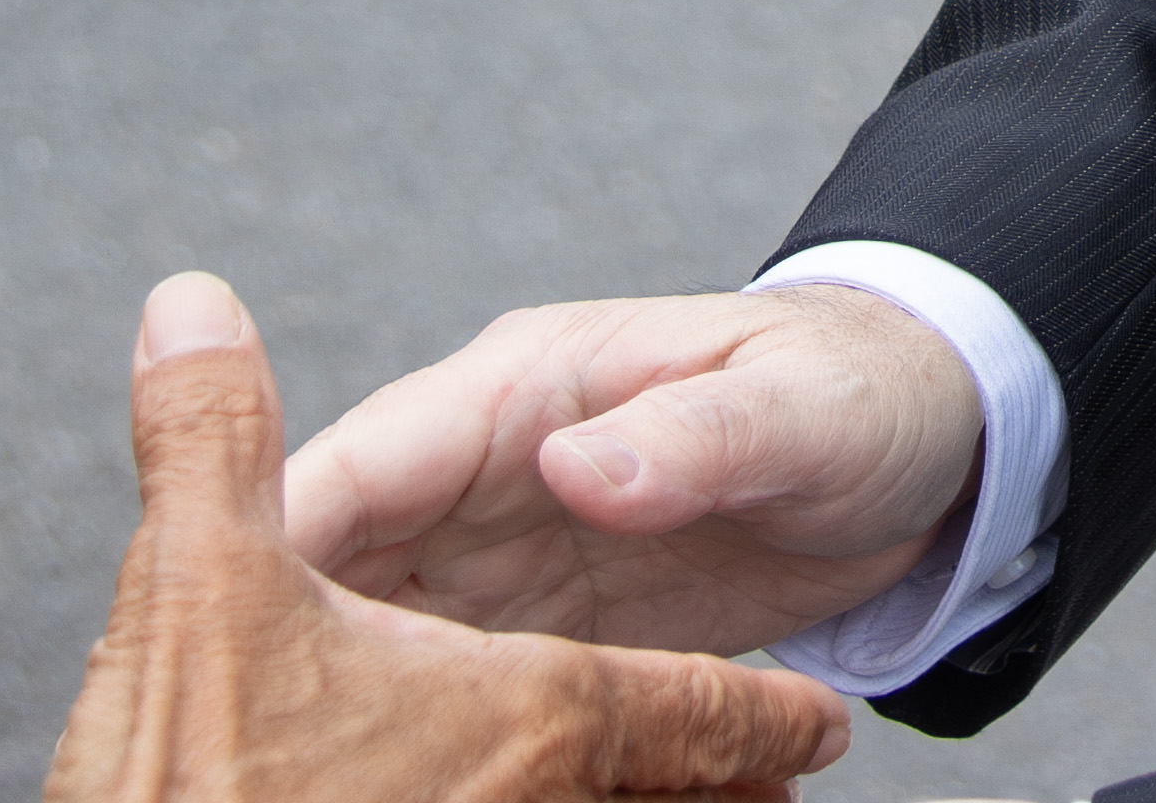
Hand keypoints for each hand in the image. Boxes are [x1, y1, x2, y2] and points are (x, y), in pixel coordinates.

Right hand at [62, 278, 844, 801]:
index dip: (292, 531)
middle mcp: (491, 476)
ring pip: (390, 645)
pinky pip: (471, 697)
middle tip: (253, 749)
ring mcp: (508, 558)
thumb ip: (691, 435)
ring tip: (323, 787)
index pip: (373, 458)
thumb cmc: (856, 392)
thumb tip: (577, 468)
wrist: (921, 443)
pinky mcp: (544, 630)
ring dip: (355, 714)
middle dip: (294, 646)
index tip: (235, 609)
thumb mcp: (792, 408)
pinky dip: (448, 747)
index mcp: (526, 391)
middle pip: (349, 567)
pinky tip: (442, 788)